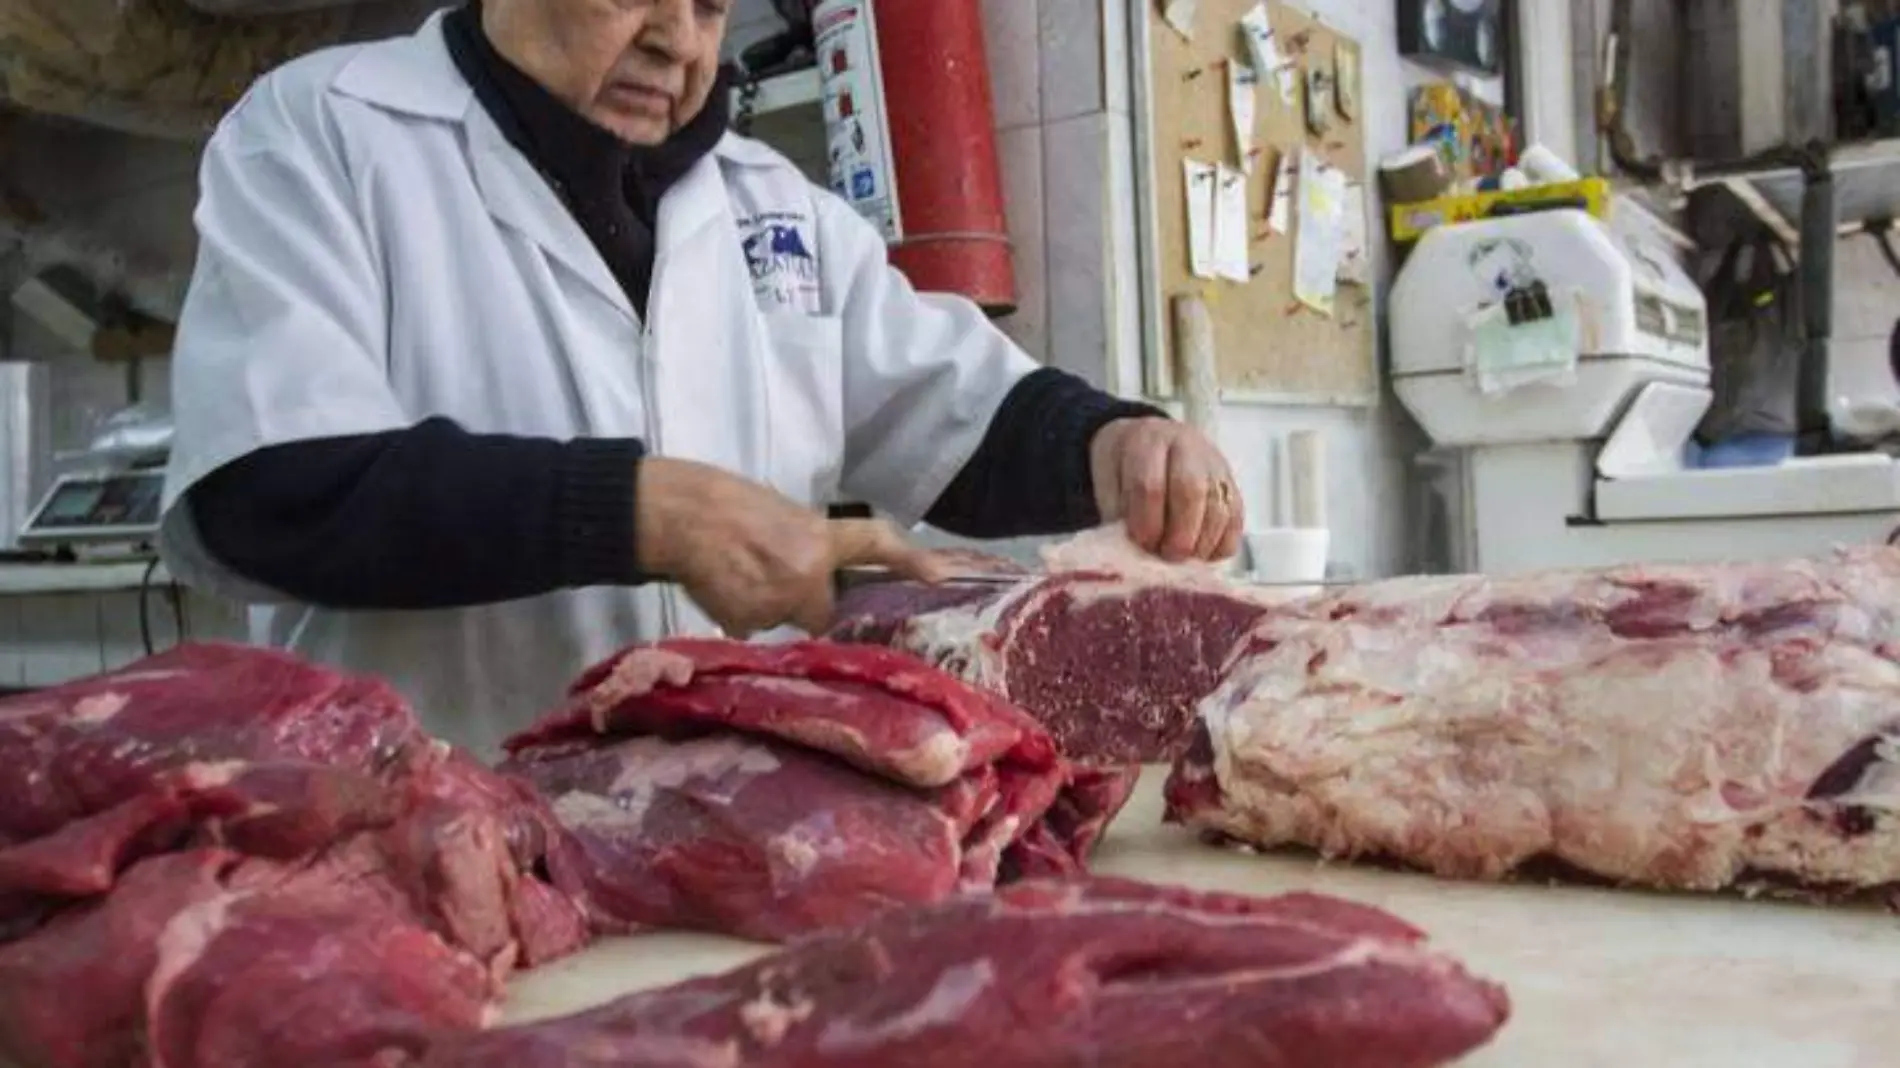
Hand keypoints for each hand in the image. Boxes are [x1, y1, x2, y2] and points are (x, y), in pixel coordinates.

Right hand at [635, 458, 944, 636]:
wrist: (675, 514)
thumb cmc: (724, 502)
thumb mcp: (782, 512)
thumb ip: (809, 546)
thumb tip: (818, 574)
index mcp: (818, 538)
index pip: (874, 544)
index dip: (910, 560)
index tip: (941, 576)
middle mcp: (806, 574)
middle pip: (821, 609)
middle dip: (805, 600)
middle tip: (772, 572)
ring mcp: (776, 603)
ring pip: (784, 619)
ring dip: (768, 605)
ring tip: (737, 572)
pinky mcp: (746, 622)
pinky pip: (753, 628)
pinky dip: (740, 613)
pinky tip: (721, 587)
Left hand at [1089, 417, 1243, 561]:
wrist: (1151, 439)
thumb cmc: (1125, 468)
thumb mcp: (1108, 480)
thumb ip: (1117, 511)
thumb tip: (1132, 551)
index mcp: (1147, 442)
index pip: (1150, 483)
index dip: (1147, 520)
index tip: (1143, 544)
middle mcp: (1186, 446)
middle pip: (1191, 490)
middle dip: (1180, 533)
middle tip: (1168, 556)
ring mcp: (1215, 464)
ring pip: (1219, 505)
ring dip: (1203, 542)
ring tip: (1184, 560)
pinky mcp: (1231, 485)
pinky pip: (1236, 518)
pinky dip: (1222, 544)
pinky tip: (1203, 557)